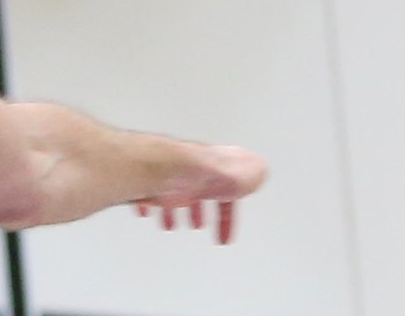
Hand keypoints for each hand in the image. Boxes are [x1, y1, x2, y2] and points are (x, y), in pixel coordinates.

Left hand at [131, 144, 266, 243]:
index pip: (225, 193)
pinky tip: (147, 213)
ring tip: (172, 225)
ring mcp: (167, 176)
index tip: (224, 236)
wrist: (165, 167)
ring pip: (170, 194)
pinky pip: (145, 193)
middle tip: (197, 225)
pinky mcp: (147, 181)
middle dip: (198, 209)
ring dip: (173, 211)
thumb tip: (258, 171)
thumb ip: (252, 175)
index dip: (227, 217)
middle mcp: (190, 172)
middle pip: (196, 191)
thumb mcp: (241, 175)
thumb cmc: (201, 173)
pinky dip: (147, 205)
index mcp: (214, 172)